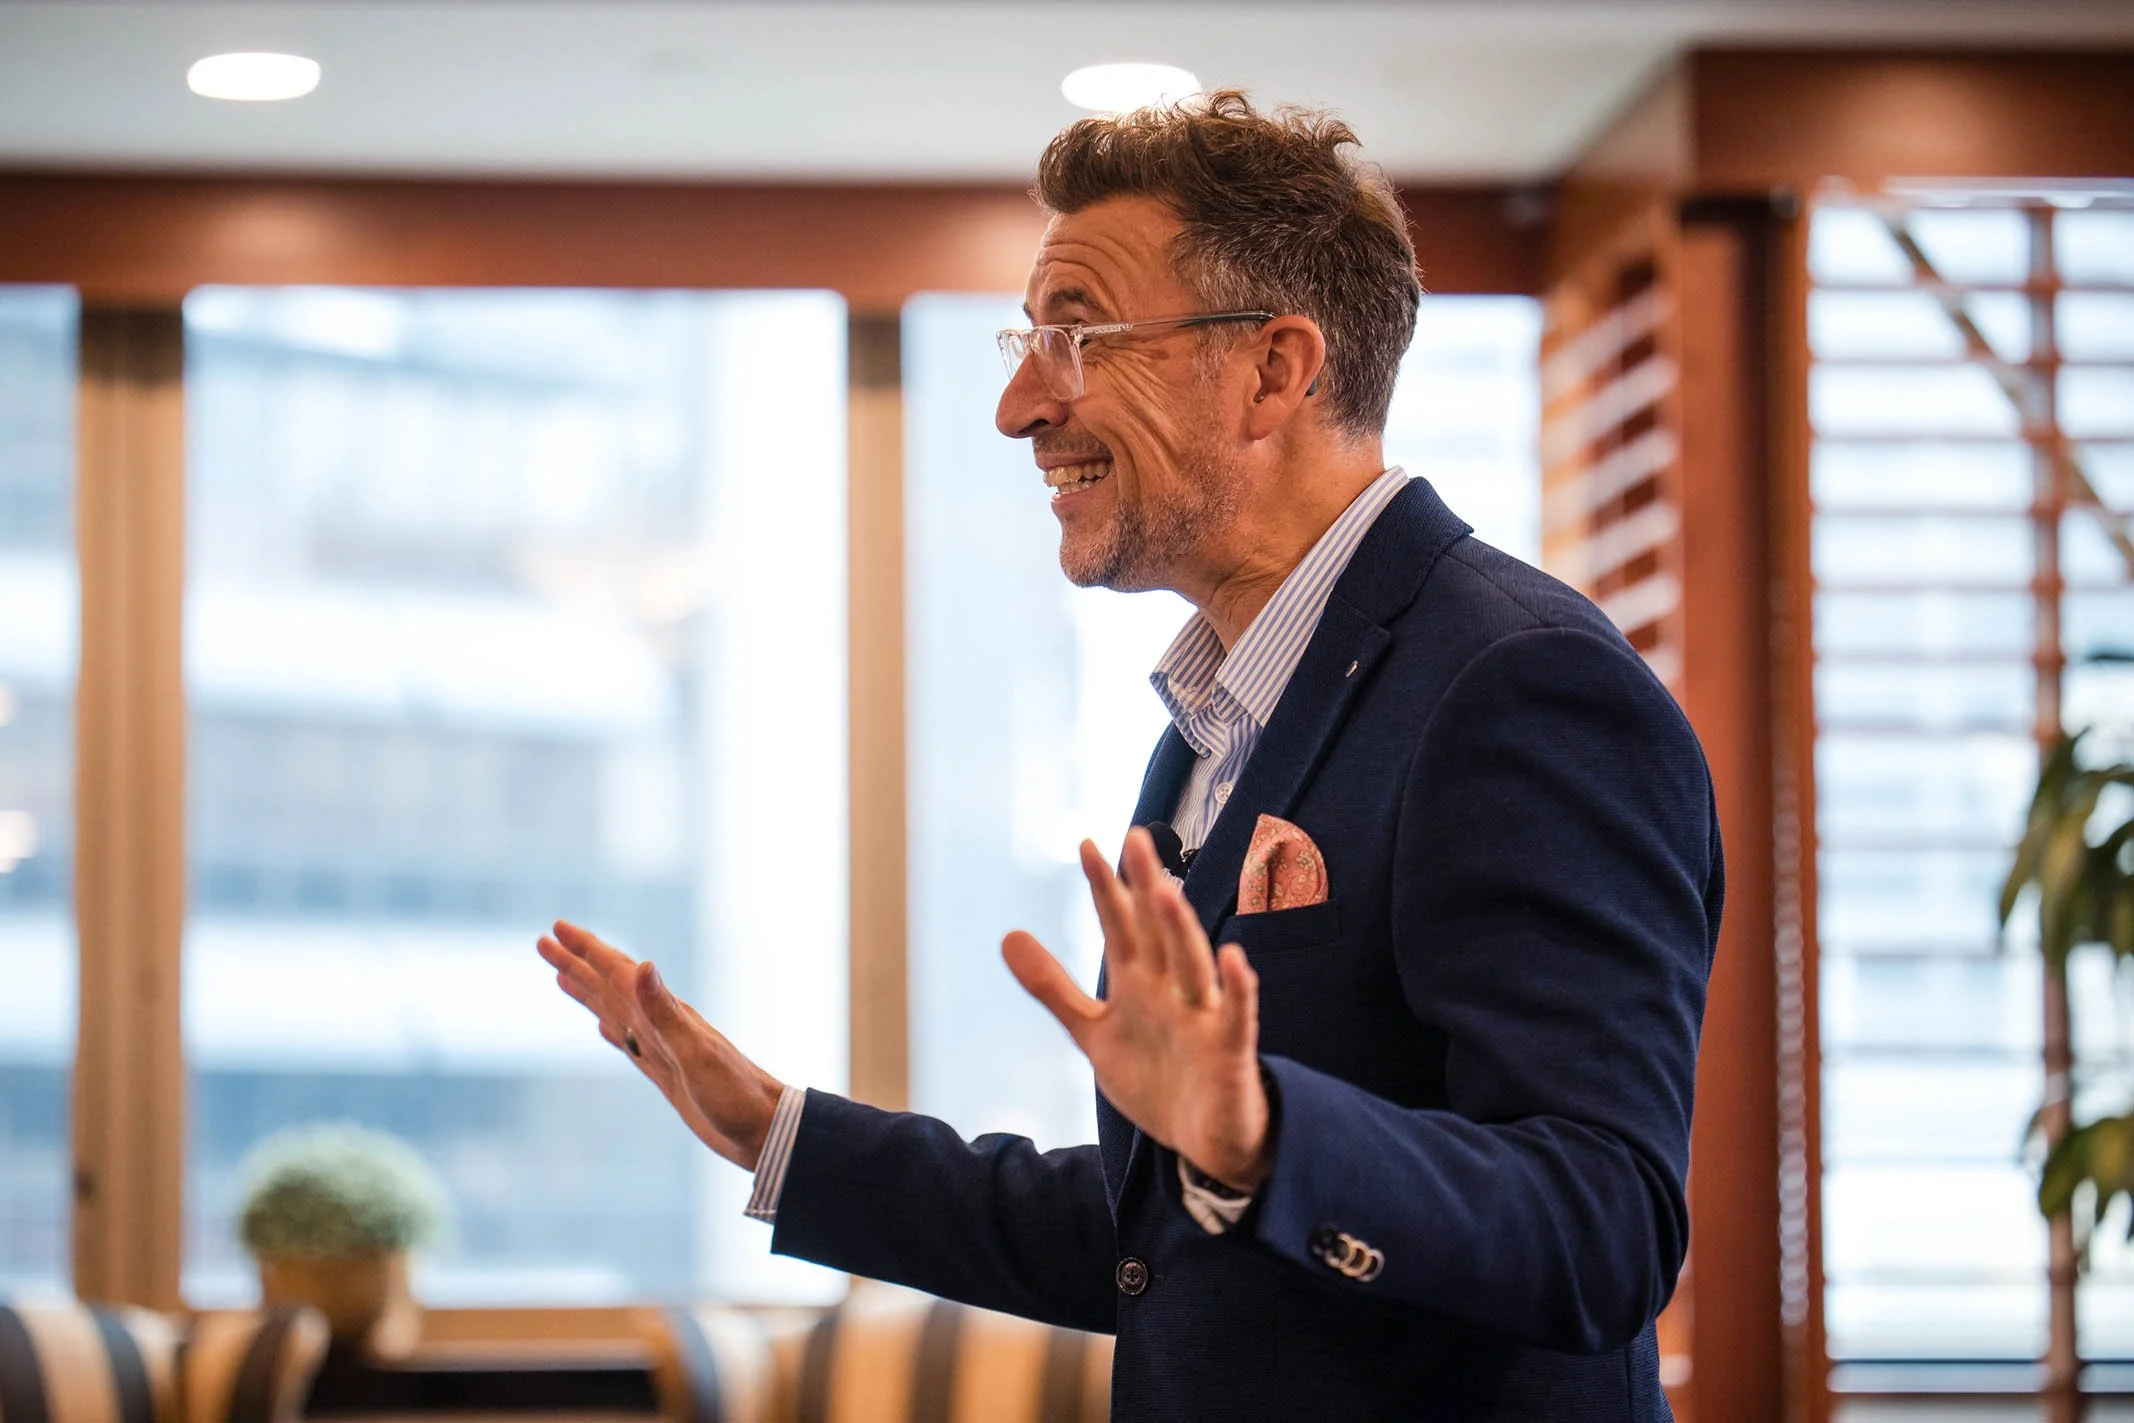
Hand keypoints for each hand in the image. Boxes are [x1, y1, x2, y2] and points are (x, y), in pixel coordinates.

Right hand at [536, 920, 784, 1171]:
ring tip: (562, 975)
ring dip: (588, 991)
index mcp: (665, 1015)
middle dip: (577, 963)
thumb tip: (643, 965)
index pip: (617, 973)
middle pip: (610, 986)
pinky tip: (603, 1026)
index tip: (556, 929)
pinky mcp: (668, 1074)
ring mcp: (663, 1049)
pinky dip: (612, 1029)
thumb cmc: (736, 1094)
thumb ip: (666, 1011)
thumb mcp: (695, 1053)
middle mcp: (661, 1026)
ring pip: (616, 1011)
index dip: (586, 951)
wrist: (766, 1129)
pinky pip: (630, 1043)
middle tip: (544, 941)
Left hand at [1003, 829, 1271, 1191]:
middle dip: (1146, 888)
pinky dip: (1237, 989)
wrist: (1206, 1143)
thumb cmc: (1157, 1079)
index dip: (1104, 889)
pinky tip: (1234, 959)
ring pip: (1192, 966)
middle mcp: (1171, 990)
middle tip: (1135, 839)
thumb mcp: (1095, 1032)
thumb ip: (1053, 987)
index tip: (1087, 845)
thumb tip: (1008, 935)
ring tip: (1164, 892)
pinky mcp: (1229, 1051)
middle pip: (1157, 933)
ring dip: (1179, 930)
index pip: (1120, 926)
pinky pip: (1236, 1017)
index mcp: (1139, 984)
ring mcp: (1202, 1018)